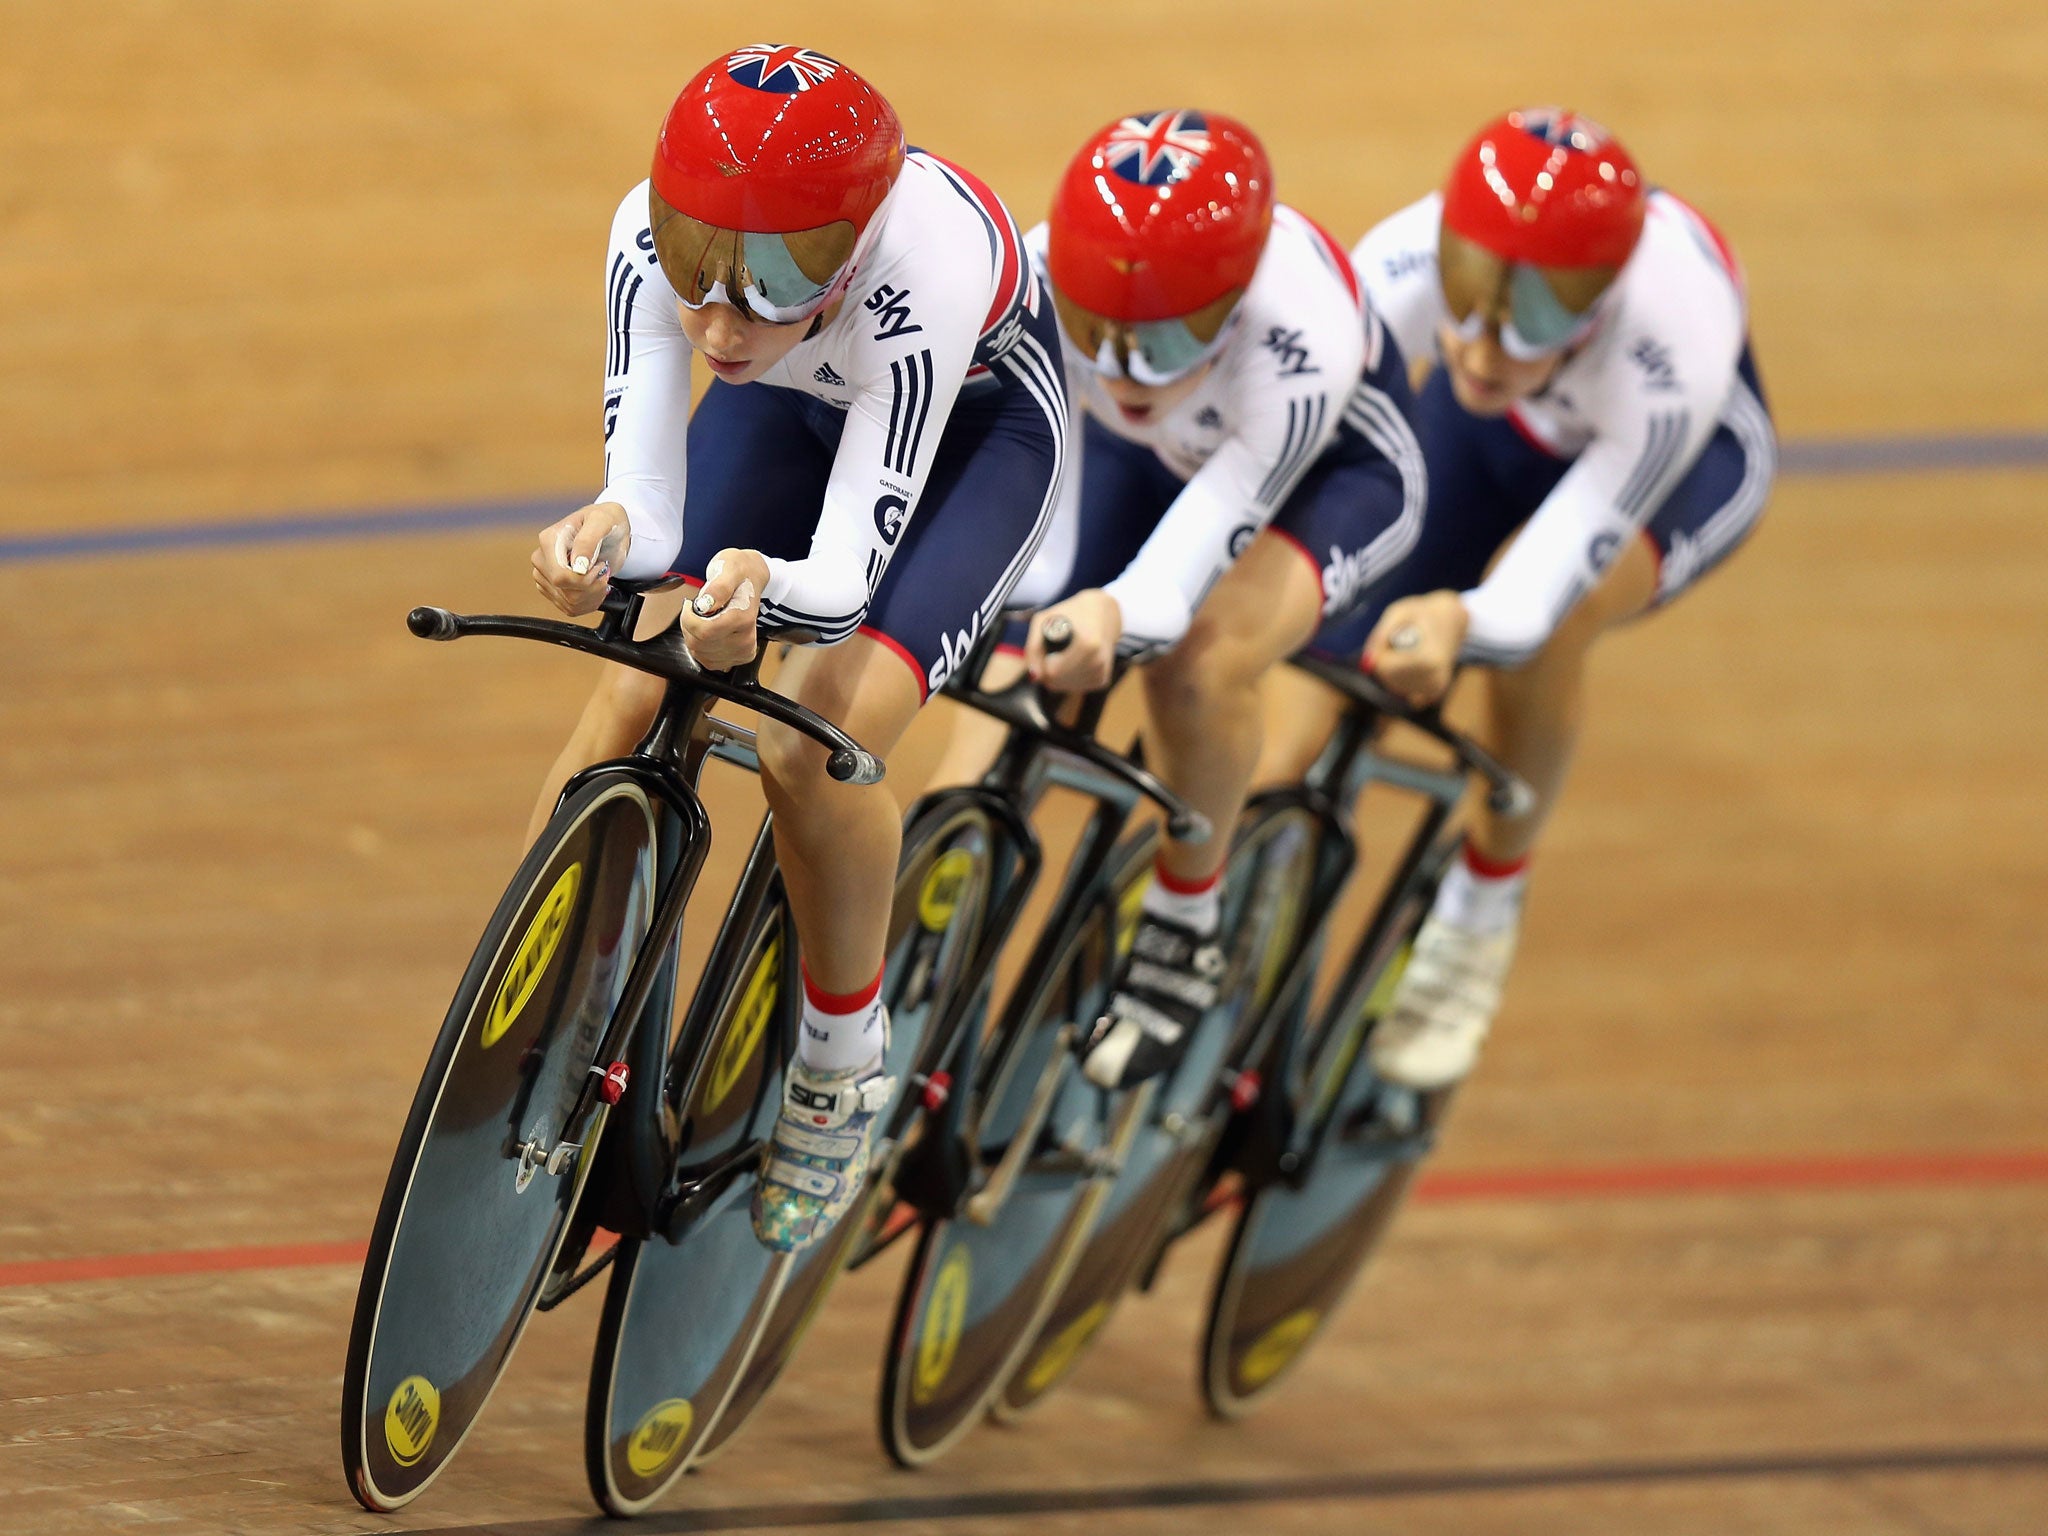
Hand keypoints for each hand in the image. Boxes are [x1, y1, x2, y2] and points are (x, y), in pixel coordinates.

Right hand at [533, 503, 628, 616]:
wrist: (610, 530)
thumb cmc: (606, 520)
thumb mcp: (602, 520)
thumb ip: (588, 540)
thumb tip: (577, 564)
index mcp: (549, 540)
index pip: (561, 577)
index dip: (585, 580)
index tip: (600, 567)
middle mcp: (542, 559)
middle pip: (565, 592)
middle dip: (592, 588)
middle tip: (603, 572)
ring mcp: (545, 575)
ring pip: (569, 603)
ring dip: (593, 596)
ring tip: (601, 578)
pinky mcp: (553, 589)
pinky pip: (569, 608)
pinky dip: (589, 603)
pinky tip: (595, 588)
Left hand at [678, 547, 770, 669]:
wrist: (753, 578)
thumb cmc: (739, 572)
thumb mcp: (728, 568)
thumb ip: (718, 587)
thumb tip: (706, 604)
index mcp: (743, 618)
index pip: (704, 631)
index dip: (688, 618)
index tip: (691, 604)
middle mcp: (746, 640)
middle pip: (700, 644)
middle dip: (689, 626)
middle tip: (696, 609)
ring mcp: (742, 651)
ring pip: (700, 653)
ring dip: (693, 636)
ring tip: (703, 618)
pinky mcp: (739, 657)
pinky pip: (707, 661)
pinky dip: (701, 647)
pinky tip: (708, 631)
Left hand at [1027, 590, 1120, 691]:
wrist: (1104, 614)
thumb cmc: (1070, 615)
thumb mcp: (1045, 620)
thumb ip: (1034, 648)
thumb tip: (1034, 677)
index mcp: (1087, 645)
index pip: (1052, 672)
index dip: (1042, 661)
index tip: (1047, 647)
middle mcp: (1097, 662)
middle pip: (1056, 682)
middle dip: (1047, 669)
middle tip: (1053, 649)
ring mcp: (1101, 673)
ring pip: (1063, 687)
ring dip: (1057, 673)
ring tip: (1065, 652)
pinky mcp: (1102, 680)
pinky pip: (1073, 687)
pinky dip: (1068, 676)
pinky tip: (1073, 660)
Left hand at [1364, 590, 1468, 706]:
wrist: (1452, 619)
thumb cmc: (1422, 613)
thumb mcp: (1399, 612)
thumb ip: (1380, 636)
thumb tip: (1366, 664)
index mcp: (1427, 659)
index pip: (1385, 669)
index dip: (1380, 653)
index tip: (1390, 637)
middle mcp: (1434, 678)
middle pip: (1389, 680)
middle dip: (1386, 662)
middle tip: (1400, 641)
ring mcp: (1435, 687)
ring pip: (1395, 687)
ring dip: (1393, 669)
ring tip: (1409, 649)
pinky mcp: (1435, 692)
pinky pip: (1404, 691)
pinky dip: (1402, 677)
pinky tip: (1413, 662)